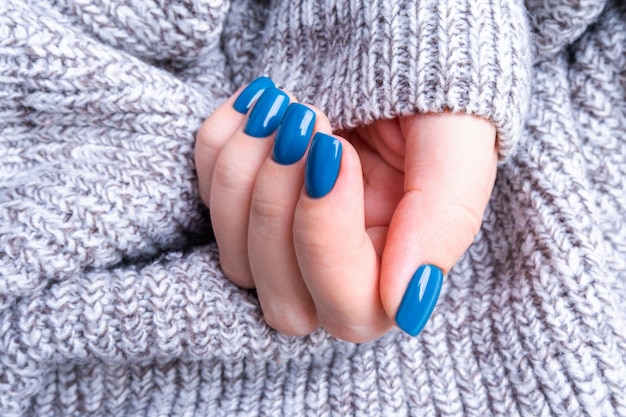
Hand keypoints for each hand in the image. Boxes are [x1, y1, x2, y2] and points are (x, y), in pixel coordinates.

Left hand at [195, 78, 496, 341]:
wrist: (394, 58)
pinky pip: (206, 200)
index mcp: (395, 275)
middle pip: (284, 303)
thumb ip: (441, 227)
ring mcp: (285, 247)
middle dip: (278, 208)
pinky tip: (257, 104)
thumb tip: (405, 308)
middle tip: (303, 123)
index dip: (325, 236)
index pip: (349, 308)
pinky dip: (219, 146)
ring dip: (245, 173)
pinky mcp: (245, 209)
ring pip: (236, 261)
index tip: (334, 151)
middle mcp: (335, 275)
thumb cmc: (433, 108)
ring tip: (284, 106)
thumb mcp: (456, 154)